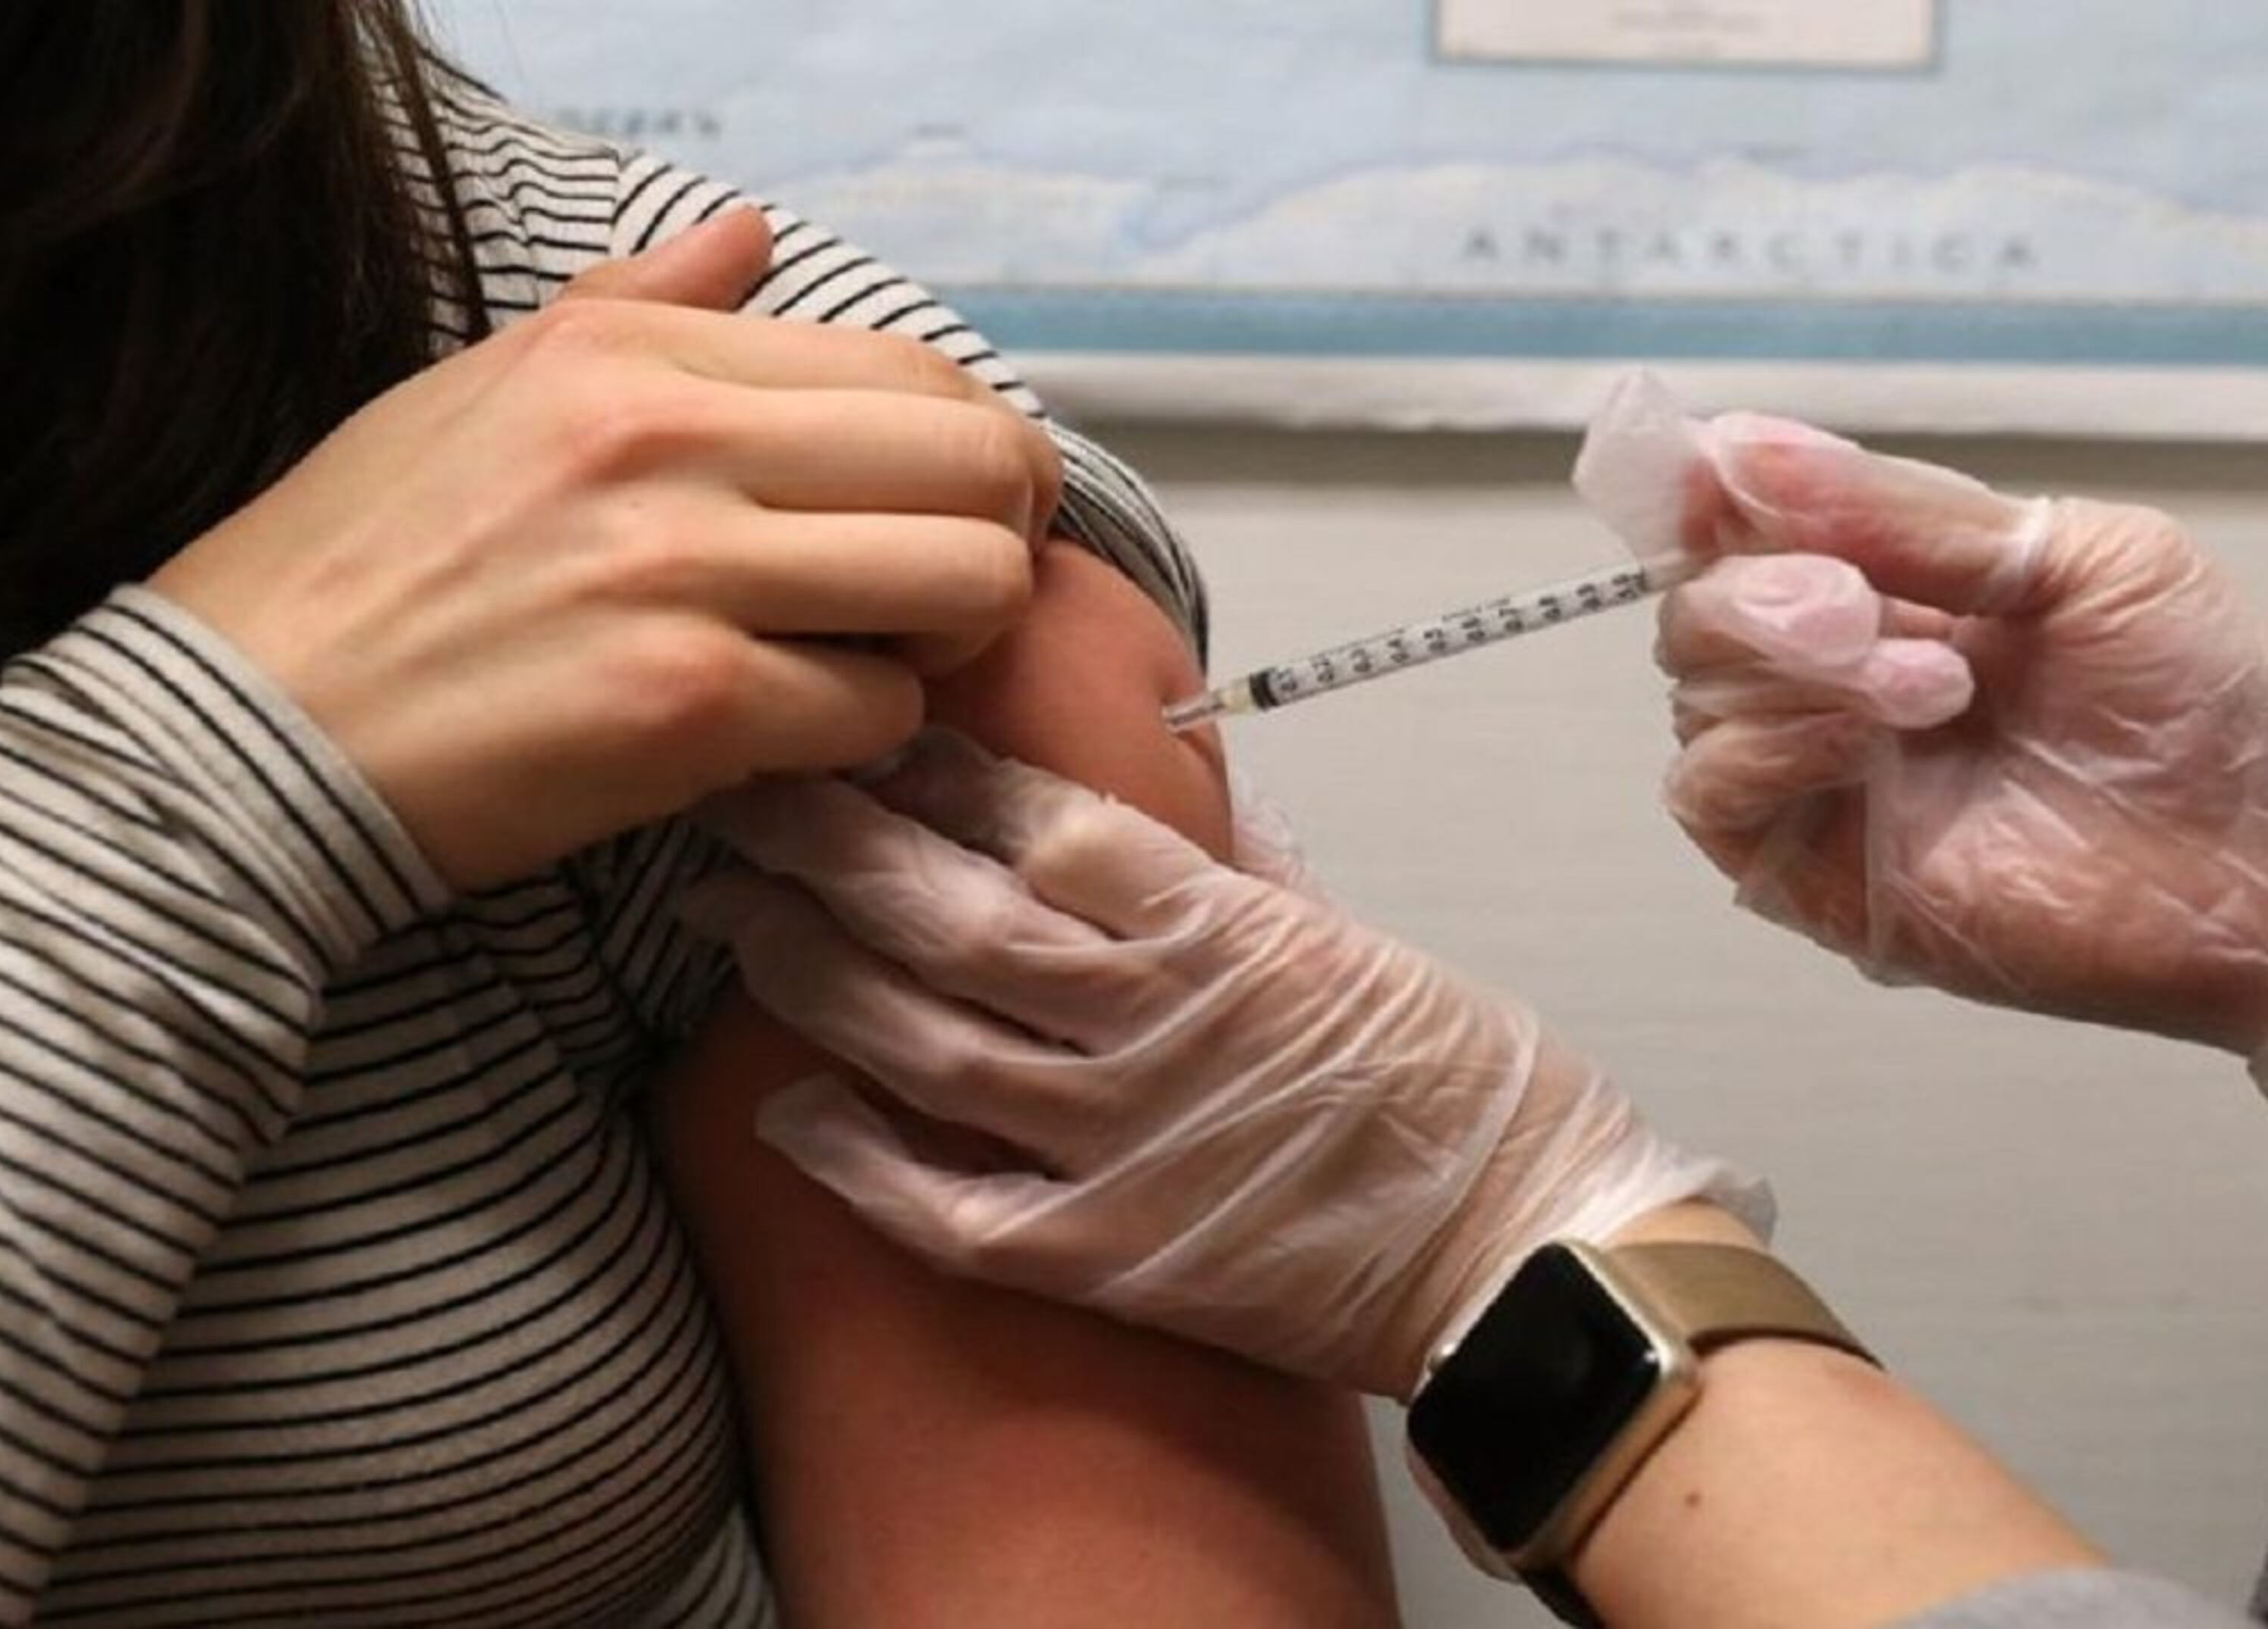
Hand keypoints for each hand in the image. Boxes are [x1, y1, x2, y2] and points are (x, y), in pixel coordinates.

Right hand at [149, 209, 1057, 890]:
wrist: (243, 736)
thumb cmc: (359, 568)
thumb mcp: (483, 392)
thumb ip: (636, 307)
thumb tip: (750, 238)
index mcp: (632, 354)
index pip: (915, 372)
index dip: (970, 455)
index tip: (934, 512)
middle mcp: (670, 440)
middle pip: (978, 465)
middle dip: (995, 542)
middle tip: (934, 597)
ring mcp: (683, 572)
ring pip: (961, 587)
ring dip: (941, 642)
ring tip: (865, 662)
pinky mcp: (684, 706)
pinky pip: (875, 711)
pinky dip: (855, 737)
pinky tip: (782, 736)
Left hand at [679, 731, 1759, 1397]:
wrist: (1533, 1259)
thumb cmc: (1467, 1093)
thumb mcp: (1359, 939)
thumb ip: (1245, 868)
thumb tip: (1167, 792)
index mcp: (1227, 930)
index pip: (1045, 823)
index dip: (934, 770)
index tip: (856, 725)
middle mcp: (1159, 1026)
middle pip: (953, 915)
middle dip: (828, 847)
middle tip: (737, 799)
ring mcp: (1126, 1148)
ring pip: (928, 1042)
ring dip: (814, 975)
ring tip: (734, 918)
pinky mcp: (1114, 1260)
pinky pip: (952, 1211)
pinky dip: (860, 1163)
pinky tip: (786, 1110)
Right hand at [1656, 419, 2267, 1232]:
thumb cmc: (2212, 699)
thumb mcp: (2072, 555)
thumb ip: (1905, 514)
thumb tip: (1744, 448)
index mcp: (1891, 594)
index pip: (1742, 532)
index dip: (1706, 495)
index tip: (1711, 471)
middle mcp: (1836, 686)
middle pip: (1698, 611)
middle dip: (1761, 589)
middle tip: (1860, 603)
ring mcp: (1822, 783)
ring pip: (1696, 698)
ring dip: (1789, 666)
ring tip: (1932, 684)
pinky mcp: (1816, 876)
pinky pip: (1713, 795)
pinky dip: (1766, 746)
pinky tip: (1865, 737)